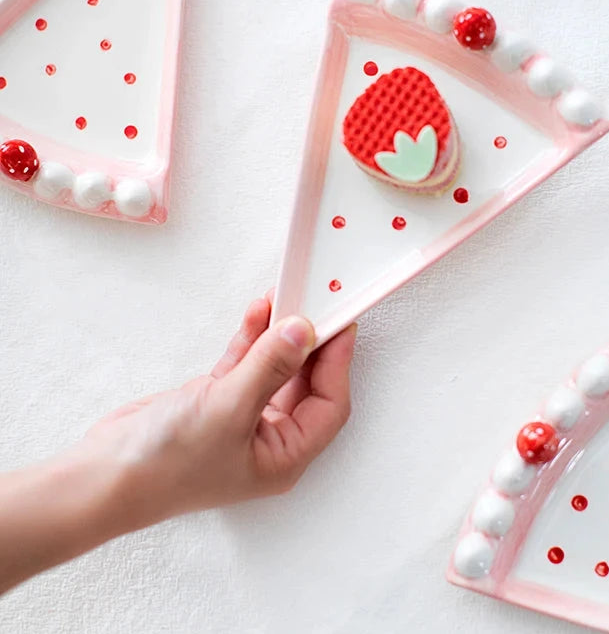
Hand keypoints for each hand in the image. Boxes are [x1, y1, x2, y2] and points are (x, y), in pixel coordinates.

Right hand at [79, 298, 355, 528]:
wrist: (104, 474)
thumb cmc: (166, 465)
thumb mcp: (229, 408)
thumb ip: (270, 366)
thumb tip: (304, 331)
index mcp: (284, 457)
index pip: (329, 404)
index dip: (338, 362)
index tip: (341, 322)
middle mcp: (268, 440)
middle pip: (305, 382)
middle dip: (310, 342)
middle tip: (317, 302)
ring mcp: (241, 418)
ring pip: (275, 367)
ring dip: (280, 334)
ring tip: (286, 296)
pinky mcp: (216, 400)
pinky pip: (246, 362)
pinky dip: (252, 337)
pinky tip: (259, 311)